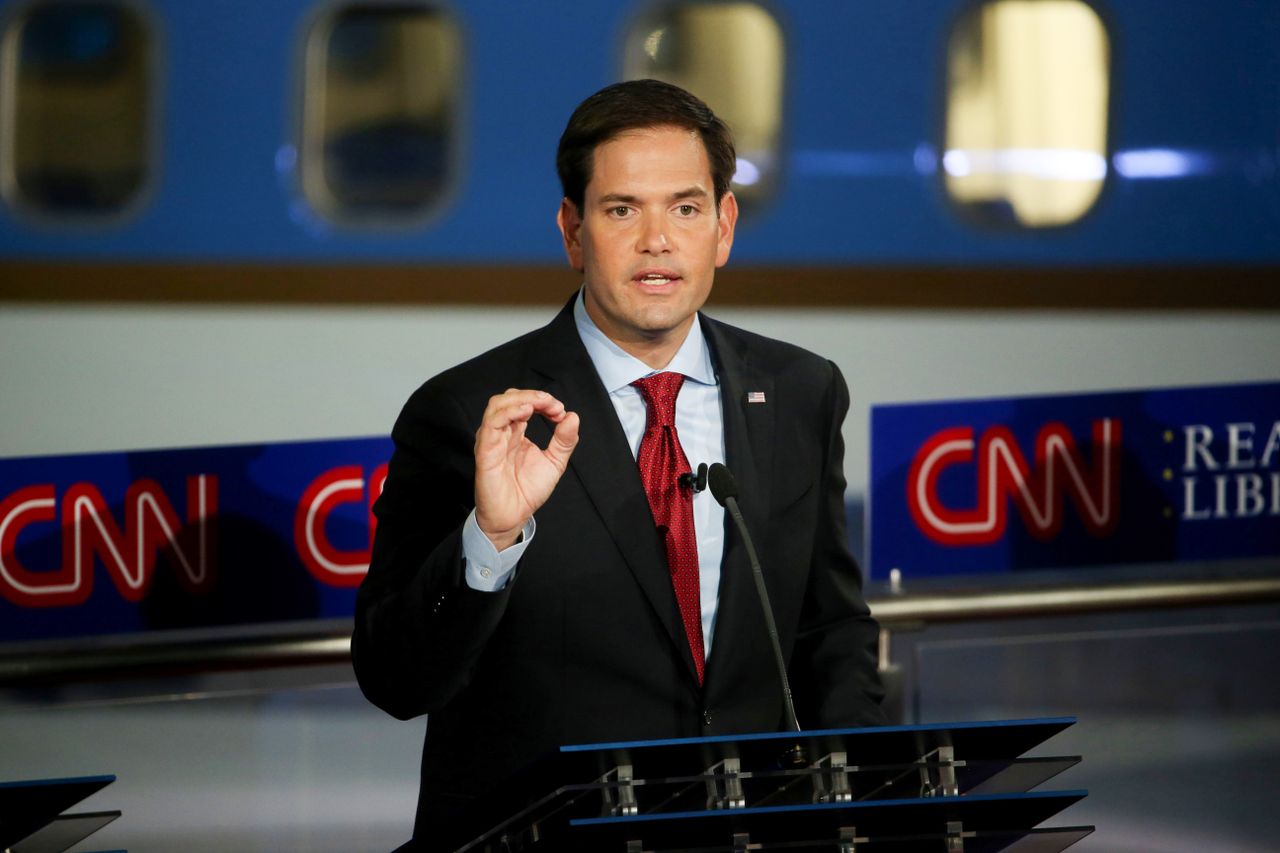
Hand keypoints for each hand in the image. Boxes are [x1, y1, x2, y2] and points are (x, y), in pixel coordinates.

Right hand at [474, 389, 579, 549]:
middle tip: (553, 406)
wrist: (513, 516)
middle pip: (510, 398)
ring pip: (498, 404)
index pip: (525, 403)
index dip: (543, 401)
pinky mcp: (485, 450)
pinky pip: (492, 423)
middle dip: (534, 395)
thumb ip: (564, 440)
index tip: (560, 411)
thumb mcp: (555, 462)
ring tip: (541, 404)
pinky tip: (526, 411)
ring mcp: (492, 439)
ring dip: (522, 398)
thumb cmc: (527, 491)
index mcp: (516, 432)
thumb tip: (573, 416)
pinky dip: (509, 412)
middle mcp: (502, 432)